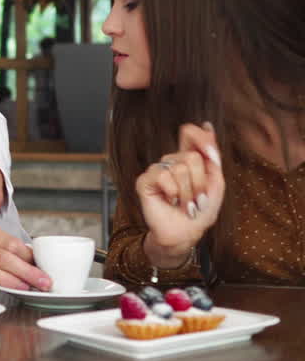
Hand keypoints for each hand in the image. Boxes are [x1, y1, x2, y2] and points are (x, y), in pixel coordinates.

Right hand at [138, 122, 224, 264]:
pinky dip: (173, 192)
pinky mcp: (145, 181)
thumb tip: (207, 128)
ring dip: (188, 192)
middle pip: (191, 156)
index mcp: (188, 159)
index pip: (189, 134)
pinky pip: (163, 176)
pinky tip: (171, 201)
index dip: (200, 137)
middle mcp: (171, 162)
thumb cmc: (201, 210)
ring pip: (179, 168)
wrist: (186, 233)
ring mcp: (157, 170)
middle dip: (200, 182)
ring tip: (186, 204)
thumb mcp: (216, 183)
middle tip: (198, 198)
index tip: (210, 152)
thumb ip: (212, 157)